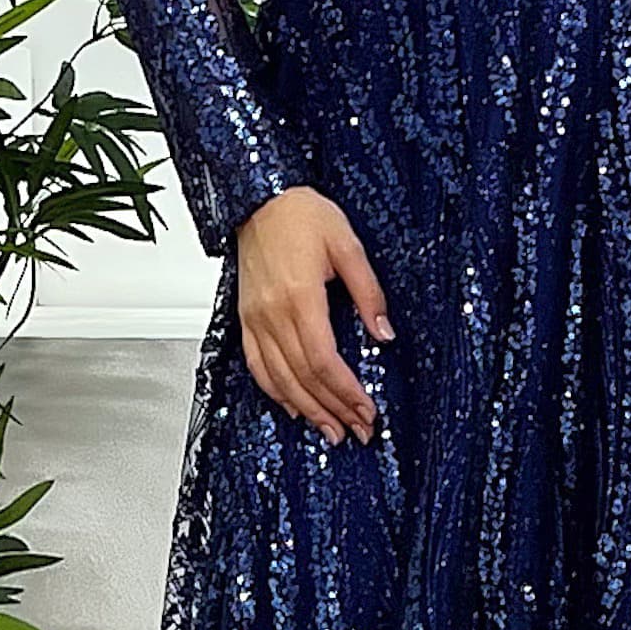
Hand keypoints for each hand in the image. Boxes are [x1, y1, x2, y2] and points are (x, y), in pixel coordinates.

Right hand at [235, 184, 392, 442]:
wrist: (259, 199)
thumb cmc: (300, 213)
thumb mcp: (347, 244)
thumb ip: (368, 292)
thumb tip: (384, 333)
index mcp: (300, 297)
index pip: (324, 360)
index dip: (347, 392)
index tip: (366, 410)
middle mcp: (273, 314)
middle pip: (304, 377)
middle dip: (333, 409)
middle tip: (357, 430)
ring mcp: (256, 318)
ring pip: (280, 378)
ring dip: (307, 409)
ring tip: (330, 430)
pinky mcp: (246, 318)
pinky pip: (257, 365)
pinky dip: (275, 391)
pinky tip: (293, 406)